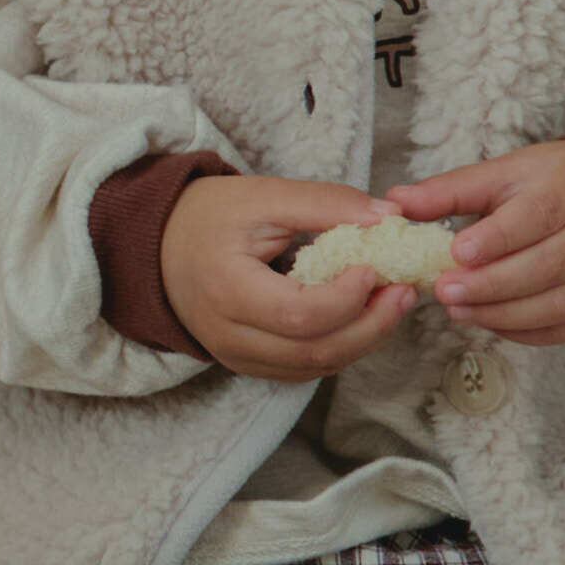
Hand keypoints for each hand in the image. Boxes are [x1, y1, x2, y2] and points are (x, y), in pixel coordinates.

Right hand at [157, 174, 435, 381]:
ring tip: (393, 301)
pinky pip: (306, 369)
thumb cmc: (208, 216)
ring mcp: (238, 357)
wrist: (159, 247)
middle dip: (372, 325)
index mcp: (226, 290)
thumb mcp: (262, 196)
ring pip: (316, 367)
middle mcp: (229, 336)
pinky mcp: (249, 364)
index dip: (346, 298)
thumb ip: (325, 204)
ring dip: (364, 339)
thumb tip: (388, 218)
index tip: (375, 266)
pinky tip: (362, 317)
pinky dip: (341, 347)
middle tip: (405, 291)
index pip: (299, 315)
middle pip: (315, 351)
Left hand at [388, 138, 564, 346]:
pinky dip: (525, 331)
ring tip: (459, 310)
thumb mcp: (508, 172)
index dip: (500, 237)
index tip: (457, 253)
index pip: (543, 212)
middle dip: (495, 284)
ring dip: (505, 313)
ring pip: (564, 302)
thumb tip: (396, 204)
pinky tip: (489, 321)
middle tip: (445, 292)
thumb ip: (453, 190)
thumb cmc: (554, 183)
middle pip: (554, 264)